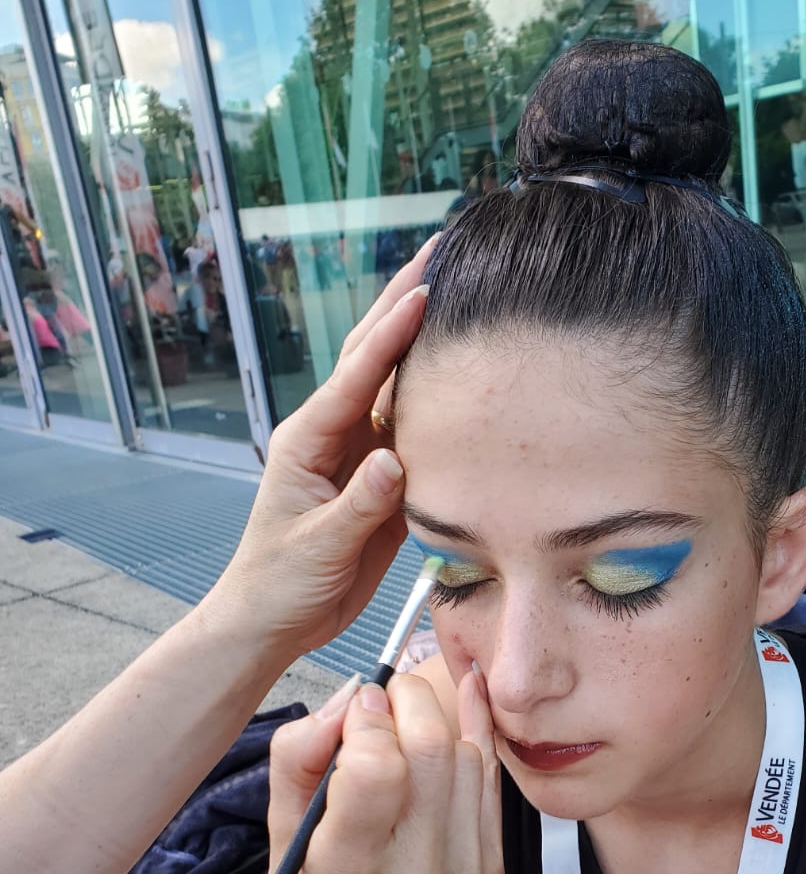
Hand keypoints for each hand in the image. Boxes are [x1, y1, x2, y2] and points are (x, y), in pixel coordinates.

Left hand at [202, 239, 433, 661]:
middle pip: (370, 356)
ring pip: (395, 385)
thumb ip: (358, 505)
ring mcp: (358, 454)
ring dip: (423, 339)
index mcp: (308, 440)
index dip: (391, 334)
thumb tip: (393, 461)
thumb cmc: (282, 583)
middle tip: (439, 252)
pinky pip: (413, 430)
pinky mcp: (380, 480)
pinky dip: (437, 396)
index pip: (356, 376)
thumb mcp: (319, 548)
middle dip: (401, 302)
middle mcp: (332, 435)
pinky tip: (463, 369)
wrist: (275, 621)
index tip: (426, 292)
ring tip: (458, 291)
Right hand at [259, 666, 501, 873]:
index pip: (380, 768)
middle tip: (383, 698)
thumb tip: (347, 698)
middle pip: (433, 750)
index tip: (355, 707)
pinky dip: (477, 734)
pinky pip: (490, 780)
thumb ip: (298, 756)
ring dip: (438, 718)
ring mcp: (461, 870)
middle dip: (407, 702)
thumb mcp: (276, 835)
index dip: (368, 720)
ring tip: (406, 715)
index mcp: (348, 869)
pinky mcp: (489, 865)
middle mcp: (414, 873)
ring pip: (466, 757)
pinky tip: (464, 700)